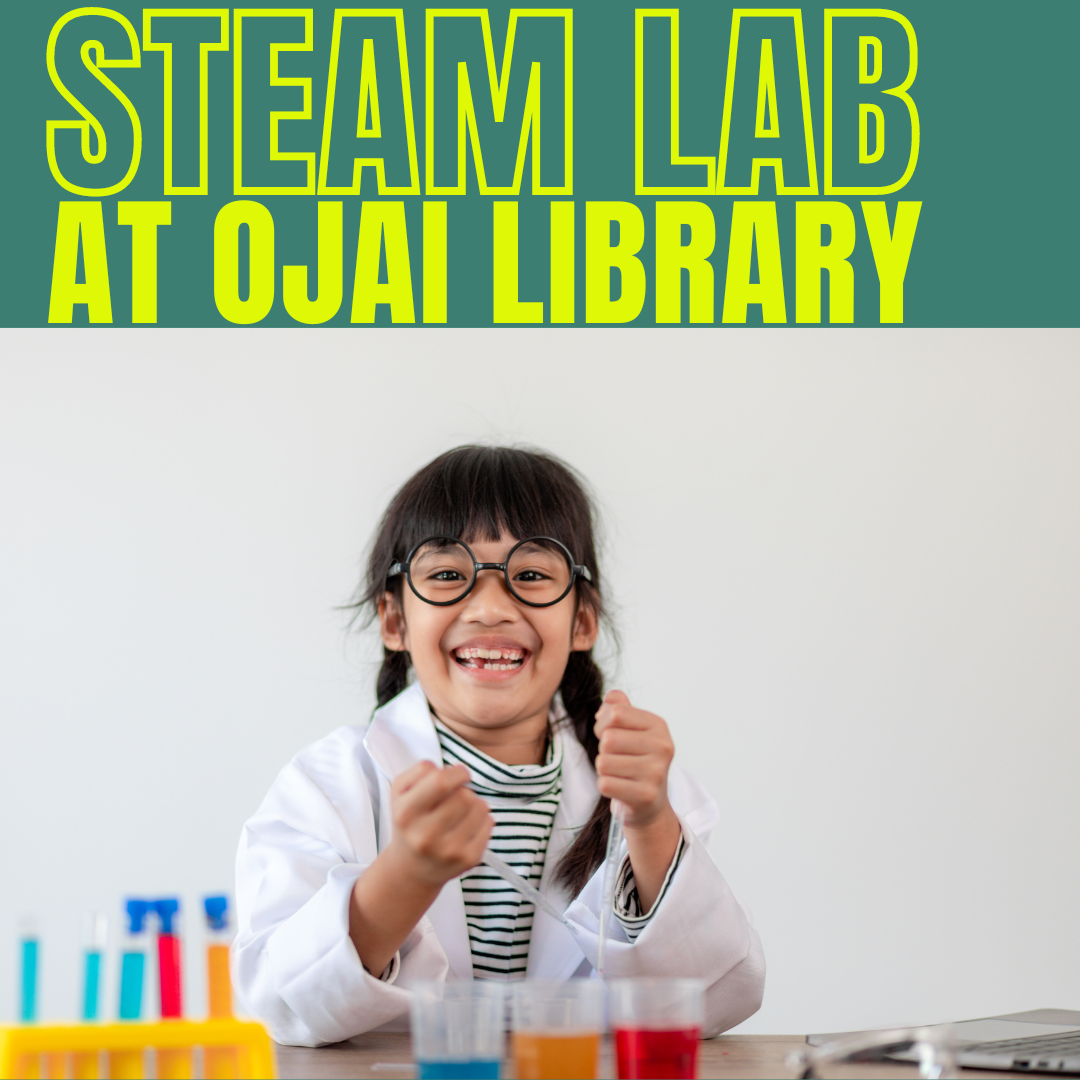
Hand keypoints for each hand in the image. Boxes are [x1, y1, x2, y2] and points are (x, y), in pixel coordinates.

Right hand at [387, 761, 493, 885]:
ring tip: (460, 812)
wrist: (411, 869)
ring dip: (474, 803)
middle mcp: (426, 836)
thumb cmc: (409, 822)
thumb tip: (448, 769)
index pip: (440, 781)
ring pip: (480, 807)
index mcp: (406, 814)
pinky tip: (467, 826)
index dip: (456, 772)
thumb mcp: (400, 792)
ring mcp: (448, 850)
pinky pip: (489, 823)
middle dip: (463, 790)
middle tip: (455, 798)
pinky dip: (482, 819)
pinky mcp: (468, 859)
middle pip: (464, 795)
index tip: (459, 774)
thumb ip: (420, 771)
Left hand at [594, 689, 675, 829]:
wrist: (650, 802)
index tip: (609, 733)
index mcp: (658, 726)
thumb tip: (609, 700)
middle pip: (608, 739)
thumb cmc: (635, 759)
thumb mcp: (632, 729)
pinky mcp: (645, 795)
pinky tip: (620, 787)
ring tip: (620, 773)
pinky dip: (606, 786)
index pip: (615, 713)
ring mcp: (656, 772)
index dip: (603, 723)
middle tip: (617, 758)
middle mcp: (662, 747)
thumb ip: (620, 707)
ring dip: (604, 769)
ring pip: (603, 762)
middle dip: (603, 750)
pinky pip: (605, 783)